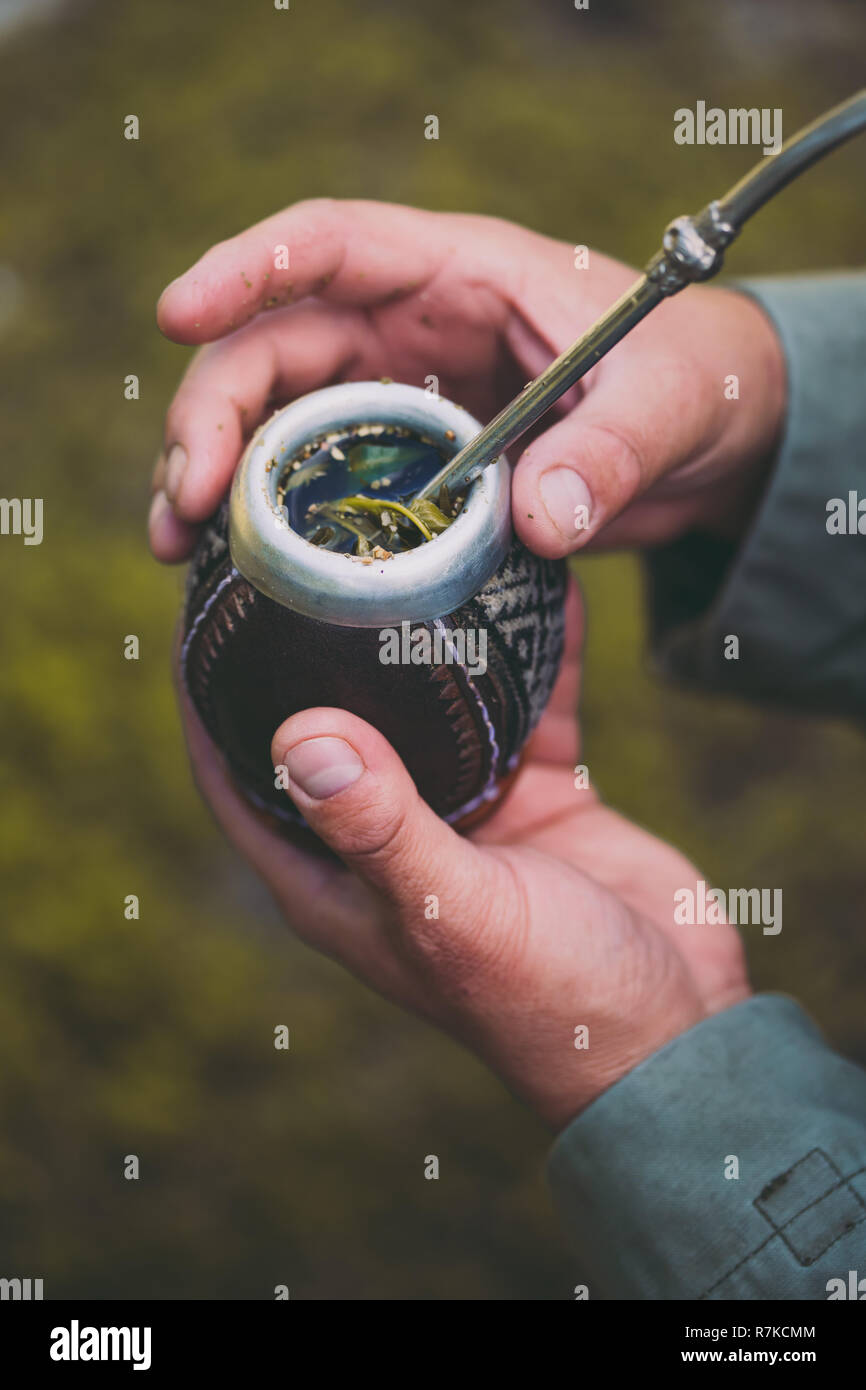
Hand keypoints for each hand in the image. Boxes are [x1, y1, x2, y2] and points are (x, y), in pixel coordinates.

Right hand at [150, 198, 785, 564]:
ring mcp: (396, 396)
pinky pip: (311, 479)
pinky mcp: (398, 462)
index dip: (250, 270)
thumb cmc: (692, 382)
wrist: (703, 434)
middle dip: (213, 412)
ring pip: (275, 417)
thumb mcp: (670, 406)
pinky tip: (226, 569)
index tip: (178, 316)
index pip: (334, 245)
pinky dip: (264, 519)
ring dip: (216, 473)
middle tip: (185, 500)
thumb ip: (613, 452)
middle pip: (275, 346)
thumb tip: (539, 521)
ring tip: (174, 544)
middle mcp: (408, 327)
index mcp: (462, 274)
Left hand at [177, 582, 749, 1130]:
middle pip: (332, 722)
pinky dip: (531, 648)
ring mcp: (466, 809)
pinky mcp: (537, 792)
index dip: (207, 699)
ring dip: (426, 632)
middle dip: (316, 642)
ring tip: (418, 544)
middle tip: (309, 548)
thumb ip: (384, 830)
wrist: (676, 1032)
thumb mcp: (458, 916)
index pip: (239, 776)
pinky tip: (534, 578)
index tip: (200, 609)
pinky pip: (526, 701)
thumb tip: (299, 734)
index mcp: (337, 878)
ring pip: (432, 700)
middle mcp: (388, 836)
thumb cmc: (552, 1004)